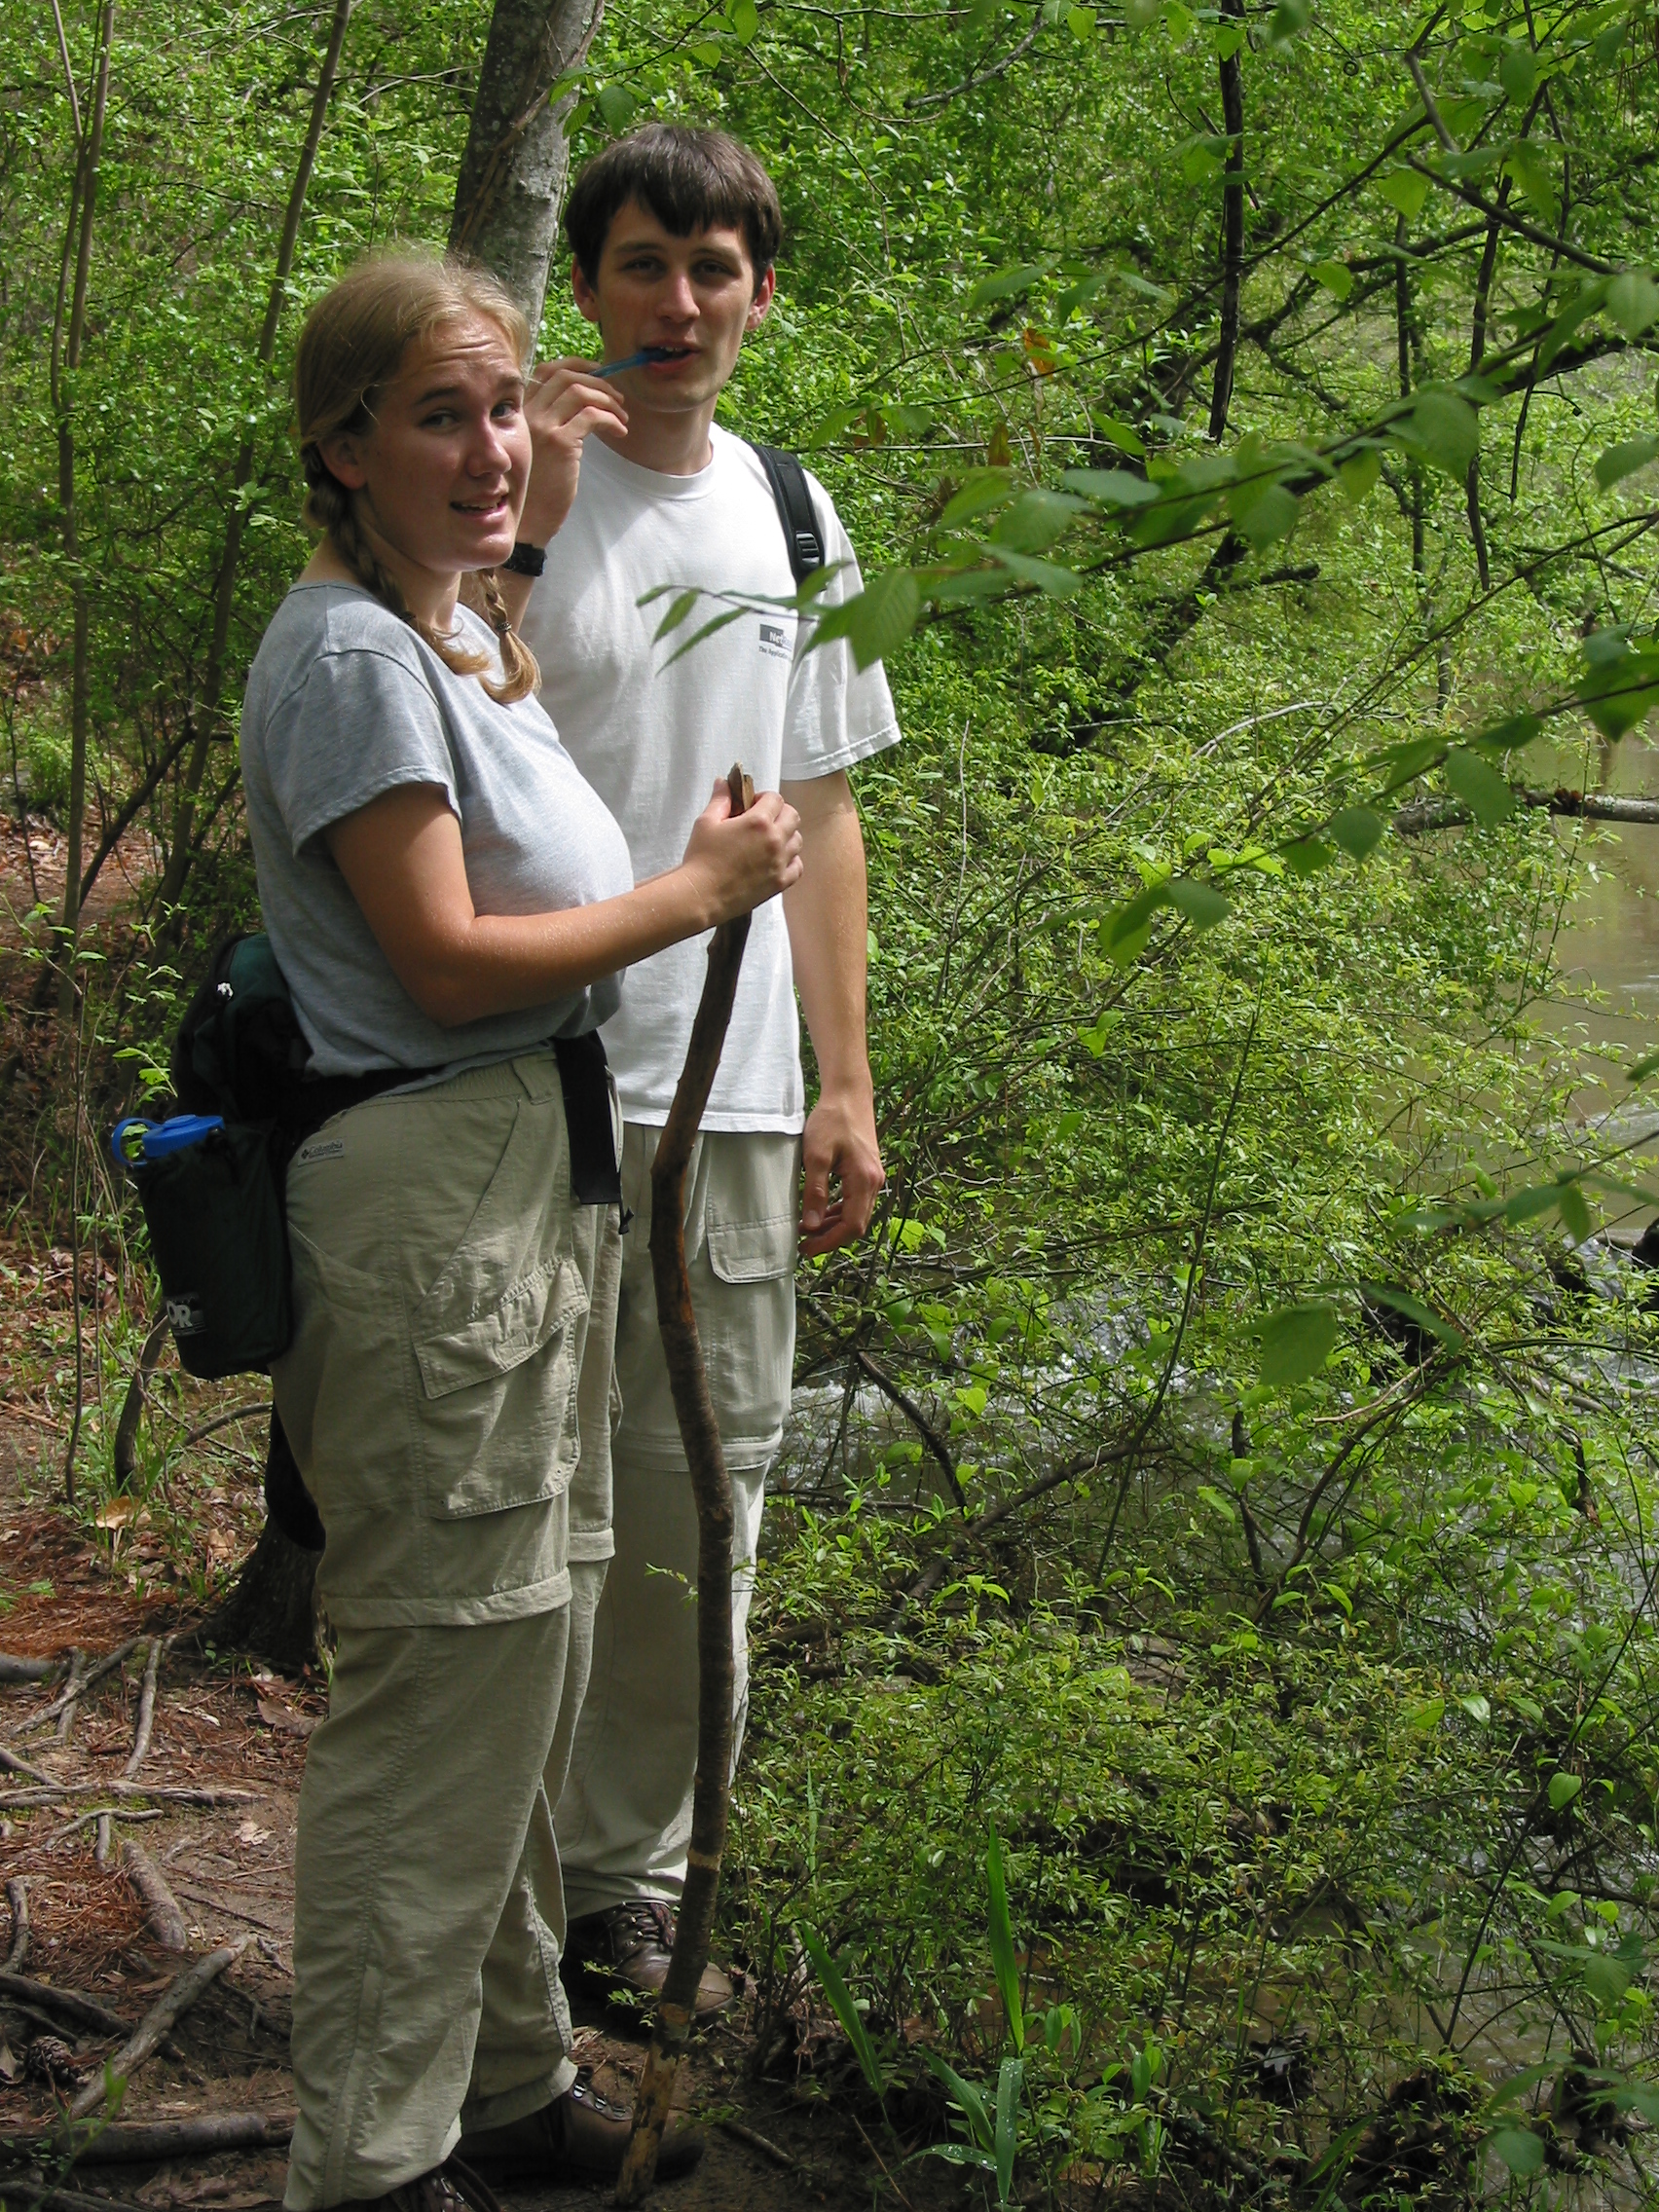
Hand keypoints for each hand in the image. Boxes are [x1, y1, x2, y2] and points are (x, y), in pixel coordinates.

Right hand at [516, 358, 628, 545]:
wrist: (528, 519)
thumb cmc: (538, 487)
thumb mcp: (540, 447)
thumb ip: (553, 421)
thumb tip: (587, 402)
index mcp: (522, 411)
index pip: (547, 370)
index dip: (576, 366)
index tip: (598, 373)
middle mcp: (529, 414)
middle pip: (566, 376)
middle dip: (599, 382)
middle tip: (617, 398)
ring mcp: (543, 427)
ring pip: (581, 392)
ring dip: (608, 400)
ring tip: (622, 417)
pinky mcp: (560, 443)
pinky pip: (592, 417)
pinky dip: (611, 420)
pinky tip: (620, 432)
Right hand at [679, 783, 802, 925]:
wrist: (701, 895)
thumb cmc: (701, 858)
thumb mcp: (706, 822)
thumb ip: (720, 800)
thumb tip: (723, 782)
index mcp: (759, 822)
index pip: (776, 798)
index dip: (764, 798)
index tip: (753, 804)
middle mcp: (774, 841)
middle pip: (793, 816)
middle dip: (779, 813)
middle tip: (763, 820)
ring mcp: (779, 863)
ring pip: (797, 841)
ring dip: (786, 836)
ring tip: (769, 841)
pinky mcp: (779, 883)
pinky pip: (797, 867)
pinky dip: (791, 861)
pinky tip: (777, 860)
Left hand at [800, 1085, 884, 1256]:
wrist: (848, 1094)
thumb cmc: (831, 1120)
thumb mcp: (816, 1155)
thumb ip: (815, 1192)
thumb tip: (812, 1226)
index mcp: (864, 1180)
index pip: (852, 1225)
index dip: (829, 1242)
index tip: (807, 1248)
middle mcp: (874, 1182)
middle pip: (856, 1224)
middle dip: (830, 1238)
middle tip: (804, 1244)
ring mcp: (873, 1177)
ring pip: (857, 1214)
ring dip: (834, 1226)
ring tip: (809, 1231)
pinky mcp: (867, 1172)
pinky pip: (856, 1201)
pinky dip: (839, 1212)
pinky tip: (822, 1213)